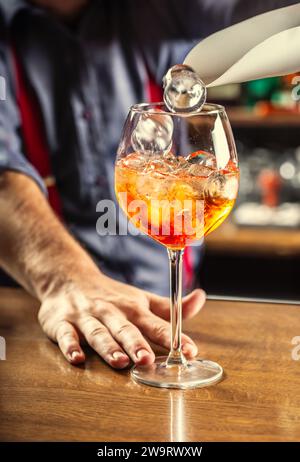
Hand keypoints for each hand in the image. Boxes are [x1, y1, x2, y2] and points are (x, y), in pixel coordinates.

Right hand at [38, 272, 205, 368]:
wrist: (69, 278)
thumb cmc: (111, 295)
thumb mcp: (141, 299)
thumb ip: (170, 307)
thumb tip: (201, 297)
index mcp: (133, 308)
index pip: (156, 323)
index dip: (173, 337)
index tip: (189, 350)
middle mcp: (112, 311)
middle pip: (125, 329)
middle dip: (136, 343)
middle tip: (148, 359)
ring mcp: (87, 317)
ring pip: (98, 332)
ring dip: (108, 346)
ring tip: (119, 361)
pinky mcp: (63, 322)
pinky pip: (66, 334)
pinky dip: (70, 345)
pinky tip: (77, 358)